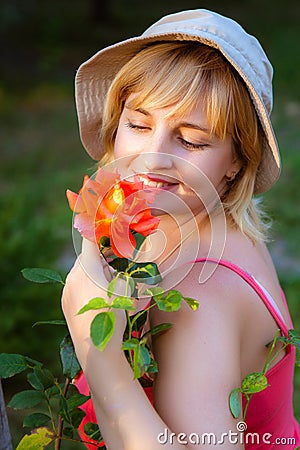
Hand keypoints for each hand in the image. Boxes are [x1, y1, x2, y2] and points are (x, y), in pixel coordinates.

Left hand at [61, 239, 126, 367]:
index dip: (98, 233)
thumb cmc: (113, 316)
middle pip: (86, 258)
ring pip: (81, 272)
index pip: (90, 242)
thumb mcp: (124, 290)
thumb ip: (122, 273)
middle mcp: (72, 277)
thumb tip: (119, 270)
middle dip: (101, 258)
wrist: (96, 348)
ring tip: (110, 282)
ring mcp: (66, 290)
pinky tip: (99, 295)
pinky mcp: (65, 303)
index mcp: (86, 269)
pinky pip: (76, 285)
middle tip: (115, 260)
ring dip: (94, 272)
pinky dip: (87, 283)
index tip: (105, 227)